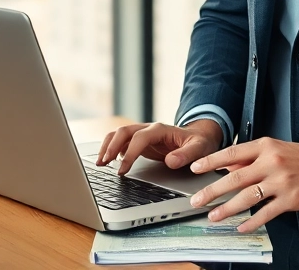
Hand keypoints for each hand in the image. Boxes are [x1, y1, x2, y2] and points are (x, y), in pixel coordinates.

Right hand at [96, 120, 223, 175]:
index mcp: (161, 129)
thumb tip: (171, 161)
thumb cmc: (199, 143)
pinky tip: (107, 161)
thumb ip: (186, 154)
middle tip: (103, 163)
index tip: (122, 169)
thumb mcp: (199, 148)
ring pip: (119, 134)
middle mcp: (149, 129)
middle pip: (124, 131)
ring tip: (99, 163)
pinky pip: (121, 142)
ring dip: (107, 146)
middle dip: (111, 146)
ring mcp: (143, 134)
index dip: (129, 153)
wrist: (199, 137)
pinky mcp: (140, 141)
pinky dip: (111, 148)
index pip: (139, 138)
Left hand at [186, 137, 298, 232]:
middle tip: (197, 200)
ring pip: (247, 198)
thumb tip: (227, 167)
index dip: (211, 162)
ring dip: (227, 209)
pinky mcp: (290, 199)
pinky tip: (241, 227)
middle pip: (235, 178)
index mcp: (265, 147)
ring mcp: (281, 182)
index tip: (195, 169)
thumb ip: (251, 158)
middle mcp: (271, 163)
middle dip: (212, 191)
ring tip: (214, 216)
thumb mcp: (275, 149)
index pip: (231, 153)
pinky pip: (266, 213)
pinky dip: (251, 222)